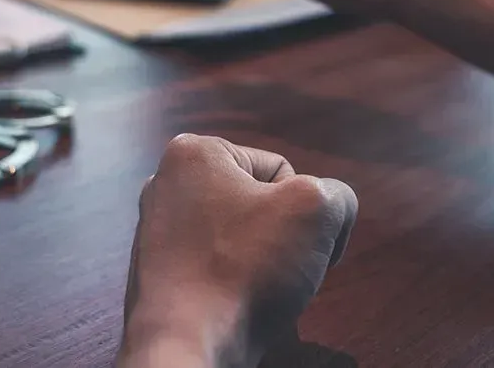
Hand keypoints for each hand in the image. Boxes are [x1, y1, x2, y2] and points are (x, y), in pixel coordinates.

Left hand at [117, 135, 356, 367]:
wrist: (188, 341)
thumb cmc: (245, 268)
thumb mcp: (316, 210)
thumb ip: (337, 194)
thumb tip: (329, 211)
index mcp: (192, 151)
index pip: (281, 168)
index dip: (303, 209)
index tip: (294, 244)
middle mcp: (164, 182)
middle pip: (257, 201)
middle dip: (279, 234)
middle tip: (277, 267)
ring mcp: (155, 227)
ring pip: (239, 235)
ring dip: (260, 259)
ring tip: (255, 286)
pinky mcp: (157, 268)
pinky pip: (215, 263)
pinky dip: (233, 280)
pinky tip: (234, 301)